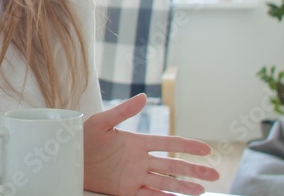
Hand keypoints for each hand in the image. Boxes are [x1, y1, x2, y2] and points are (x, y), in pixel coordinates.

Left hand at [83, 94, 219, 195]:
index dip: (188, 146)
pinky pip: (148, 195)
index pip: (169, 144)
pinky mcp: (125, 190)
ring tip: (203, 190)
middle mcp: (140, 160)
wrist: (67, 158)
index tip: (207, 149)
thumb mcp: (101, 121)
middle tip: (215, 174)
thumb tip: (143, 97)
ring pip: (165, 182)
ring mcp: (135, 176)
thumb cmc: (82, 137)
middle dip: (194, 170)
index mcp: (137, 142)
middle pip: (173, 166)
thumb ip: (123, 111)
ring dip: (184, 187)